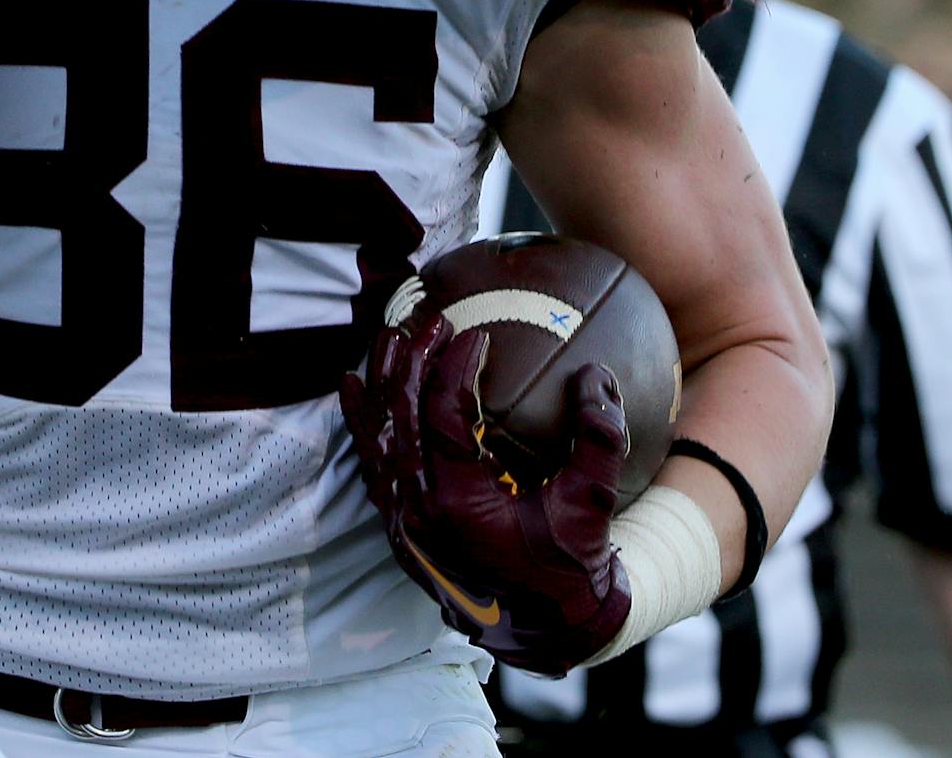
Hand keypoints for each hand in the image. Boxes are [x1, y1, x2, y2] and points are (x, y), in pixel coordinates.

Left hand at [342, 316, 631, 676]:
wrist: (546, 630)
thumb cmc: (569, 567)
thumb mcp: (593, 505)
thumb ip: (599, 439)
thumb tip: (595, 376)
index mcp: (461, 502)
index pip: (445, 413)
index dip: (456, 366)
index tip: (475, 334)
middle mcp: (421, 509)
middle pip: (402, 414)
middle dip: (414, 359)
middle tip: (434, 320)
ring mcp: (403, 519)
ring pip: (377, 435)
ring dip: (382, 379)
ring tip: (392, 334)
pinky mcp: (398, 525)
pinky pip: (369, 463)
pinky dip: (360, 421)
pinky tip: (351, 385)